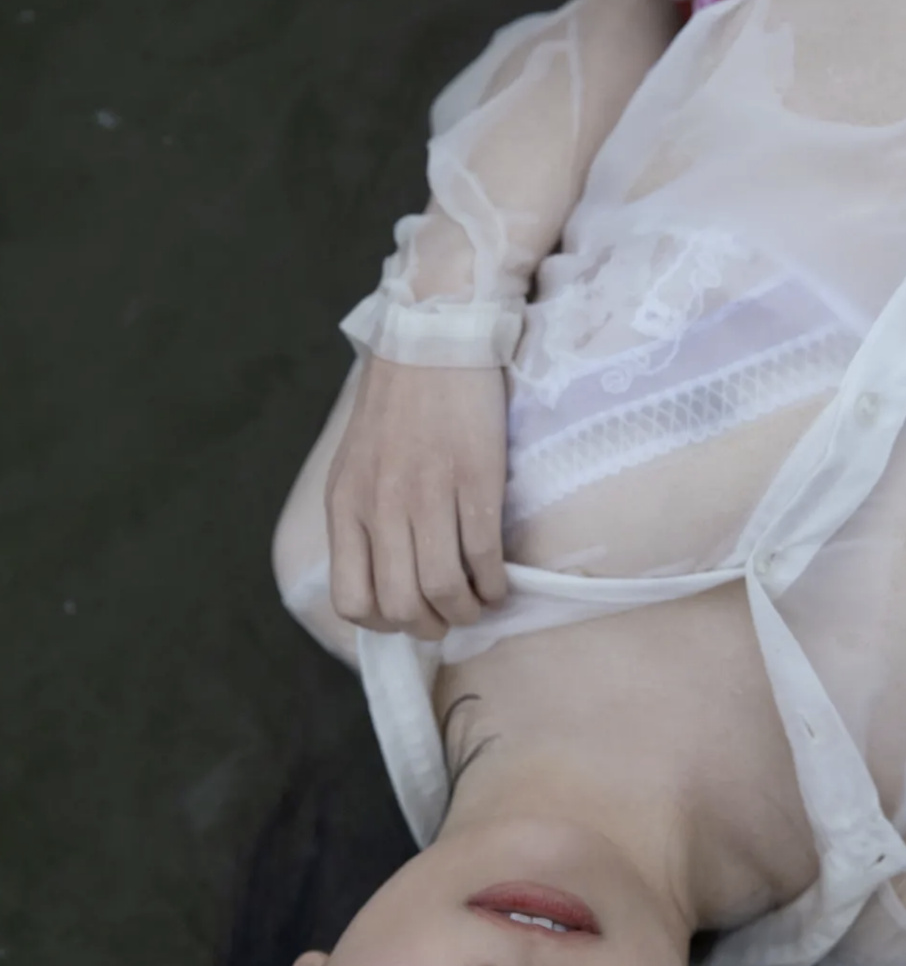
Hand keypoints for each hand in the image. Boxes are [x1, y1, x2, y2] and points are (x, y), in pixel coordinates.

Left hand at [325, 356, 508, 640]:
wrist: (433, 338)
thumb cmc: (397, 407)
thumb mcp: (356, 467)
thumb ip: (363, 522)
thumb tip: (388, 582)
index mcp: (346, 506)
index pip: (352, 600)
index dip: (384, 625)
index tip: (408, 616)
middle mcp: (381, 506)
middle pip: (402, 606)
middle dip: (431, 627)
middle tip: (449, 617)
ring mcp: (429, 494)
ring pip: (444, 590)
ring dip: (467, 612)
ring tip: (478, 603)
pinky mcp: (474, 480)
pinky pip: (484, 557)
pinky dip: (495, 585)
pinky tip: (499, 581)